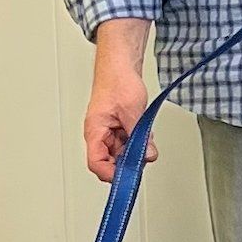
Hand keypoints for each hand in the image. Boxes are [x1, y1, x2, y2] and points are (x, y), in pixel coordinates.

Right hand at [84, 62, 155, 182]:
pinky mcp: (119, 129)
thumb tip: (147, 155)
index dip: (111, 174)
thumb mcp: (132, 111)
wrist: (120, 66)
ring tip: (145, 139)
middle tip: (143, 155)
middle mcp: (100, 135)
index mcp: (95, 131)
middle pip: (111, 162)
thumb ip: (140, 137)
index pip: (96, 163)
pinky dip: (138, 143)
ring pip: (122, 154)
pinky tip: (144, 134)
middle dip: (129, 161)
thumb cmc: (117, 81)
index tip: (128, 175)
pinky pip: (128, 144)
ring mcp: (110, 133)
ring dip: (136, 151)